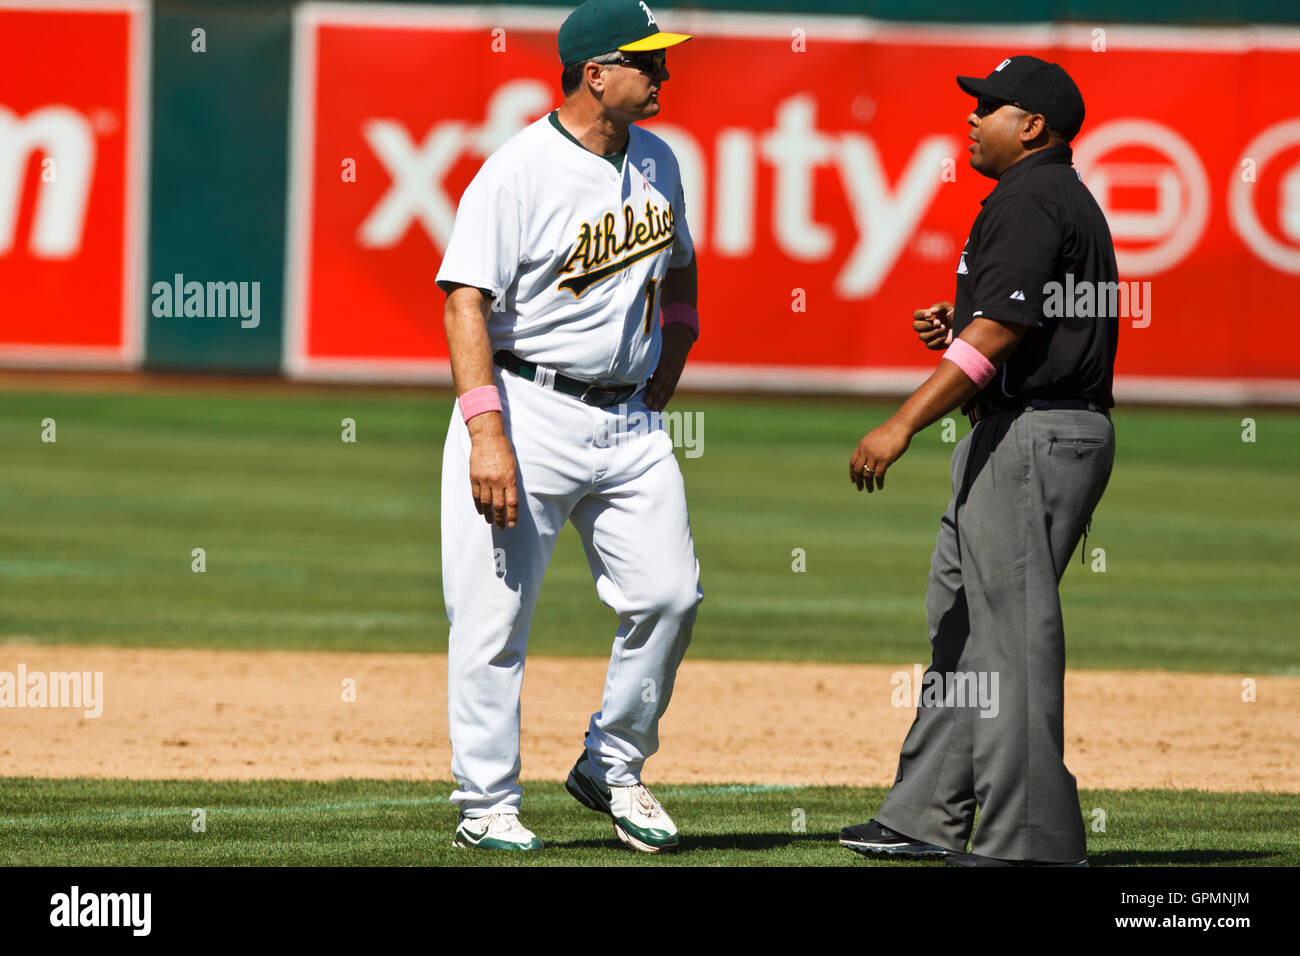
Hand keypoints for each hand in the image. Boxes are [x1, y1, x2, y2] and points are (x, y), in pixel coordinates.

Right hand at [467, 413, 518, 528]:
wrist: (487, 437)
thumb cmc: (504, 450)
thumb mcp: (513, 465)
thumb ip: (512, 482)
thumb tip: (511, 499)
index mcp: (509, 478)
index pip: (512, 503)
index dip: (512, 516)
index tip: (512, 524)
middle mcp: (497, 481)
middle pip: (499, 506)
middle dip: (500, 519)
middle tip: (501, 527)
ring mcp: (484, 480)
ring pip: (486, 503)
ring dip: (488, 514)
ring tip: (490, 521)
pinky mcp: (474, 477)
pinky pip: (475, 495)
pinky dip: (478, 505)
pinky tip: (481, 511)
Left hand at [644, 322, 694, 410]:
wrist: (681, 333)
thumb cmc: (664, 338)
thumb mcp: (654, 345)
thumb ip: (645, 356)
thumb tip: (632, 368)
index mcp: (663, 362)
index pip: (656, 380)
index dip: (651, 392)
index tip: (645, 401)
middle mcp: (670, 369)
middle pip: (662, 387)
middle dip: (655, 399)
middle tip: (648, 410)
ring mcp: (675, 372)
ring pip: (668, 389)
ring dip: (662, 401)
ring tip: (656, 411)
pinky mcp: (677, 374)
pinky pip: (672, 388)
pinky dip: (667, 397)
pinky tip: (662, 404)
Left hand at [849, 420, 912, 493]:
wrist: (900, 426)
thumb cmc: (890, 432)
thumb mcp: (874, 439)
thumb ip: (869, 449)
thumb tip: (869, 462)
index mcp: (862, 446)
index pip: (852, 462)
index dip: (852, 472)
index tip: (853, 480)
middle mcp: (866, 451)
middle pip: (858, 470)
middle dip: (858, 480)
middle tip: (860, 488)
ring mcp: (875, 455)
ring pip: (867, 474)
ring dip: (868, 484)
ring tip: (870, 490)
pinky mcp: (884, 459)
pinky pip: (879, 475)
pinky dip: (878, 482)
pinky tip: (880, 486)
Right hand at [912, 301, 953, 350]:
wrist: (962, 327)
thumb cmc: (954, 316)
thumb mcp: (948, 307)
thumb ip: (939, 306)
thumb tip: (931, 311)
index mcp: (926, 316)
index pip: (916, 314)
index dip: (921, 315)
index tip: (930, 314)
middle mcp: (924, 326)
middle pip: (915, 326)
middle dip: (927, 324)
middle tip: (938, 322)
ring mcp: (928, 336)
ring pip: (922, 336)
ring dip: (934, 332)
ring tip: (944, 328)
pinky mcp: (933, 345)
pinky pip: (929, 345)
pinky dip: (937, 340)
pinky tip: (944, 336)